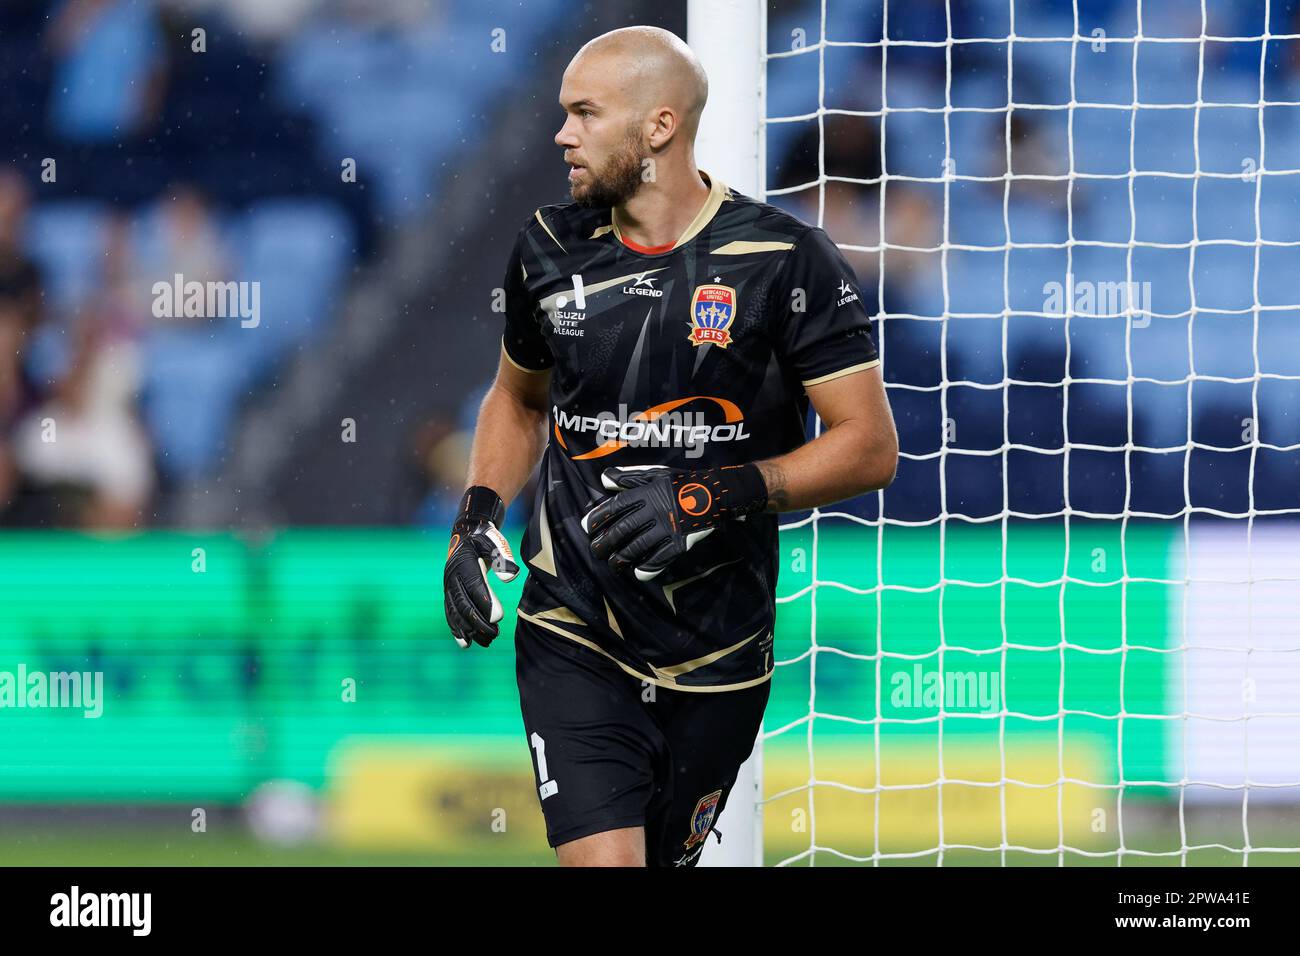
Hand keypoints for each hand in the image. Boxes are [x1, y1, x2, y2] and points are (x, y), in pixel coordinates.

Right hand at [444, 487, 518, 647]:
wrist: (466, 533)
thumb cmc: (485, 538)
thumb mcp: (495, 540)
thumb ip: (503, 556)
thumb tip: (509, 578)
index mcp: (464, 563)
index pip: (475, 586)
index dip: (485, 603)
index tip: (499, 618)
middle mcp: (452, 577)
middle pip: (464, 604)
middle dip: (479, 622)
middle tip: (495, 635)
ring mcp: (448, 586)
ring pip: (456, 613)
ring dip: (470, 630)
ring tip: (487, 642)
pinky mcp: (449, 593)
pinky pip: (450, 614)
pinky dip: (457, 630)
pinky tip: (466, 643)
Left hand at [581, 463, 767, 581]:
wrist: (715, 493)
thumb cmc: (683, 482)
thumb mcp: (656, 473)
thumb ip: (629, 477)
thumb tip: (603, 479)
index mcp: (646, 493)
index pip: (616, 507)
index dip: (599, 517)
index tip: (587, 527)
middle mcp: (654, 511)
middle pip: (622, 530)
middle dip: (605, 542)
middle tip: (595, 551)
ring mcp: (666, 529)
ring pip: (637, 547)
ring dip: (621, 558)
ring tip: (612, 564)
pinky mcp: (679, 543)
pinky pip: (659, 559)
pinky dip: (647, 568)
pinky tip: (637, 573)